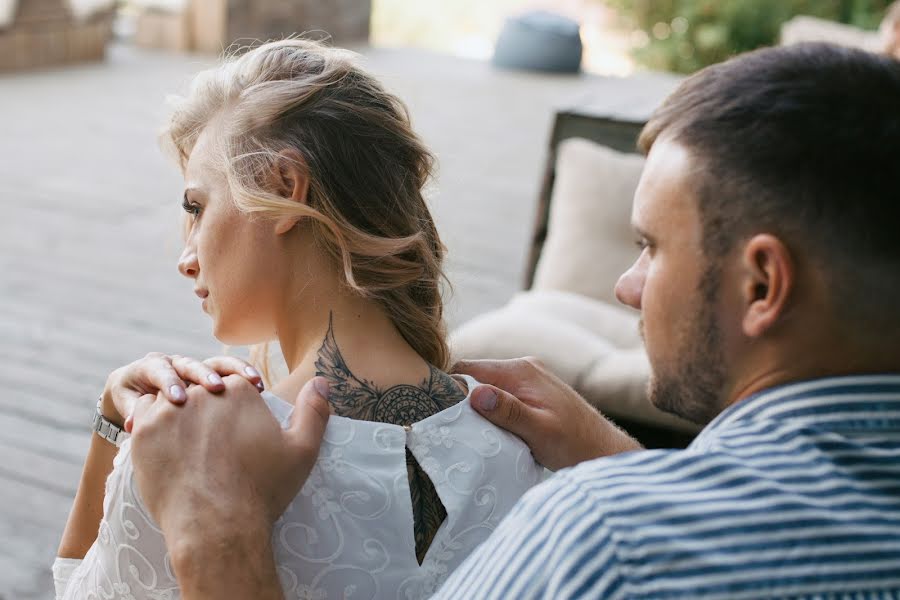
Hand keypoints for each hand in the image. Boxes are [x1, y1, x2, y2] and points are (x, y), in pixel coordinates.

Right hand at [102, 353, 263, 431]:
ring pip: (164, 371)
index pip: (229, 367)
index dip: (243, 371)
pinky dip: (132, 410)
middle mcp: (183, 372)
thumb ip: (254, 418)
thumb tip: (292, 417)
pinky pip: (130, 398)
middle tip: (217, 388)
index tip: (259, 384)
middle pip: (197, 364)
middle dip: (206, 373)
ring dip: (171, 383)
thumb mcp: (228, 430)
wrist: (150, 440)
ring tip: (179, 400)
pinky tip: (135, 426)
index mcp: (211, 378)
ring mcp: (155, 380)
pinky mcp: (128, 393)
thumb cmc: (201, 443)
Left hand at [129, 375, 330, 555]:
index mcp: (239, 390)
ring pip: (169, 399)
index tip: (236, 436)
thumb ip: (314, 411)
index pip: (233, 385)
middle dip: (204, 412)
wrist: (217, 527)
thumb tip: (322, 381)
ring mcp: (170, 410)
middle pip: (200, 390)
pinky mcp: (144, 431)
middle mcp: (203, 392)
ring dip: (175, 415)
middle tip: (209, 447)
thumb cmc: (262, 490)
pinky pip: (142, 414)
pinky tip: (163, 446)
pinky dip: (150, 425)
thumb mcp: (302, 450)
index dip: (235, 410)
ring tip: (185, 446)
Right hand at [453, 357, 642, 470]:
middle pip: (474, 376)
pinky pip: (499, 396)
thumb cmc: (575, 444)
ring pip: (486, 387)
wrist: (604, 452)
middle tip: (443, 424)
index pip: (468, 368)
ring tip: (462, 430)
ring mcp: (528, 380)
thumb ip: (508, 411)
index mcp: (521, 371)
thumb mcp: (539, 430)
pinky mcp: (531, 394)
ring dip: (474, 407)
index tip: (433, 410)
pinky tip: (484, 430)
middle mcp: (523, 368)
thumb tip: (475, 394)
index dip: (448, 387)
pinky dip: (489, 411)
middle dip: (459, 398)